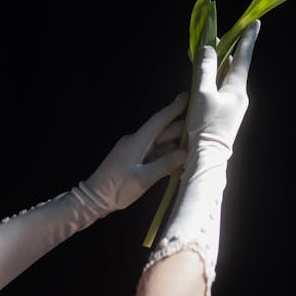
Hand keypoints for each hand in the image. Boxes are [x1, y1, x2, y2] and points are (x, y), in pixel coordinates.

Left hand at [82, 93, 188, 214]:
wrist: (94, 199)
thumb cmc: (116, 188)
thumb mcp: (143, 179)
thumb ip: (165, 165)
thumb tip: (185, 153)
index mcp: (137, 141)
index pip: (159, 120)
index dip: (174, 108)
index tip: (187, 97)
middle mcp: (136, 142)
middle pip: (162, 131)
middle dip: (181, 128)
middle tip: (202, 124)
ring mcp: (135, 151)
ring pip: (160, 144)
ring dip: (176, 143)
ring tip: (196, 143)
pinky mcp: (134, 160)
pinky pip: (155, 153)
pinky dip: (167, 155)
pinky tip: (180, 159)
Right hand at [187, 20, 259, 154]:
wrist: (208, 155)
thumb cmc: (206, 124)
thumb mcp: (202, 93)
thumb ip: (205, 69)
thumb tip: (208, 49)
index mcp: (237, 88)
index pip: (244, 57)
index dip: (248, 39)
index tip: (255, 23)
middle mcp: (239, 94)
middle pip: (233, 66)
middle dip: (224, 51)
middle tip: (212, 39)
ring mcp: (233, 104)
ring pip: (225, 78)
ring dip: (215, 65)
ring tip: (201, 55)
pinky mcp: (226, 112)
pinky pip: (220, 89)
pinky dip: (211, 79)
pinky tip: (201, 77)